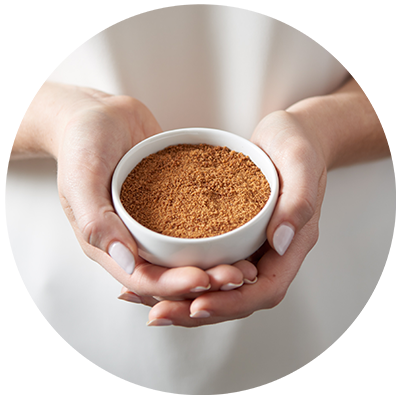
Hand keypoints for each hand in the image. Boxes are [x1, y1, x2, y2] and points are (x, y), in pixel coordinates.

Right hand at [49, 85, 257, 301]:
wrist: (100, 115)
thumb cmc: (82, 143)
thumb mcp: (82, 179)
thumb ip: (96, 221)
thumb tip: (123, 260)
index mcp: (108, 244)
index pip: (143, 278)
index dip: (174, 285)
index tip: (205, 280)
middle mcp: (134, 239)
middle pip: (171, 273)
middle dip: (205, 280)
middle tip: (239, 276)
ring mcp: (155, 224)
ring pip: (188, 255)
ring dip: (217, 264)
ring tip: (248, 263)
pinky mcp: (172, 205)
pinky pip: (196, 224)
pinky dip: (219, 233)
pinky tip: (244, 230)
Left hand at [130, 110, 326, 326]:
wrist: (287, 135)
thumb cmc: (298, 144)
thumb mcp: (300, 162)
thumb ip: (298, 202)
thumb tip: (279, 242)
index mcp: (291, 243)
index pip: (265, 290)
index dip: (232, 302)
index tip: (198, 304)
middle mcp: (270, 252)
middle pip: (237, 297)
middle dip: (198, 309)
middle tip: (158, 313)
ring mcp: (251, 245)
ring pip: (219, 284)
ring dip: (184, 296)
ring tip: (144, 297)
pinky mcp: (233, 234)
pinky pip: (208, 259)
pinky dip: (182, 270)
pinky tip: (152, 267)